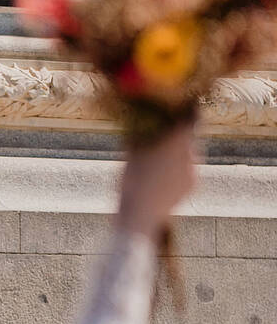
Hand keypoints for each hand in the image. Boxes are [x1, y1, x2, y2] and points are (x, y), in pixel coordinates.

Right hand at [117, 122, 197, 241]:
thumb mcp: (130, 157)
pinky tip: (161, 179)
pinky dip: (177, 171)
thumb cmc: (131, 184)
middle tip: (162, 139)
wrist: (141, 216)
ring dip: (176, 155)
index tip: (185, 106)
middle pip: (188, 138)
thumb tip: (138, 124)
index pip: (191, 119)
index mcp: (176, 142)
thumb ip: (139, 137)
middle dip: (177, 137)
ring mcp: (194, 170)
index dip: (189, 111)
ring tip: (157, 164)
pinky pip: (187, 170)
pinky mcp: (194, 185)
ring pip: (188, 155)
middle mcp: (191, 154)